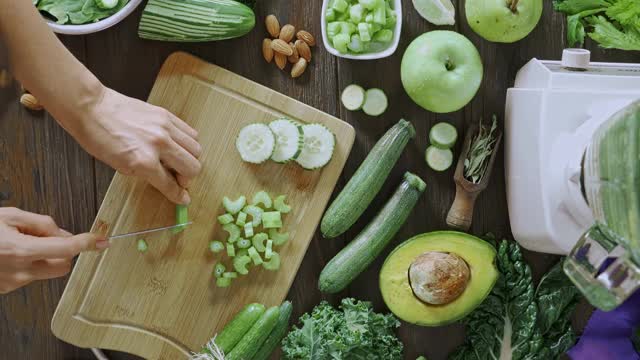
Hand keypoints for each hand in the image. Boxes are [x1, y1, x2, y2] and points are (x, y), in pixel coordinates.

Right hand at [0, 207, 106, 293]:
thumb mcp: (9, 217)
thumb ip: (41, 223)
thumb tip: (63, 233)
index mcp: (21, 250)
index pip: (67, 249)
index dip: (87, 243)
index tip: (101, 241)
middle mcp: (19, 272)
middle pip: (64, 265)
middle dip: (64, 252)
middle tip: (47, 238)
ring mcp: (13, 283)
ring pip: (47, 271)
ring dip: (45, 257)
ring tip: (21, 244)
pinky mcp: (7, 289)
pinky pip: (30, 276)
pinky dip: (30, 264)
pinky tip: (13, 255)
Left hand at [66, 87, 201, 204]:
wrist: (91, 108)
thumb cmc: (99, 138)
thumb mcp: (120, 165)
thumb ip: (148, 173)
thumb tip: (167, 181)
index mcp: (144, 162)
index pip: (171, 184)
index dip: (179, 195)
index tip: (183, 198)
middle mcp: (159, 145)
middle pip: (192, 167)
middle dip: (187, 178)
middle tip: (178, 178)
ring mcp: (165, 128)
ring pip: (196, 149)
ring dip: (190, 159)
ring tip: (178, 160)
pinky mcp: (166, 115)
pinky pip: (190, 132)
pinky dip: (188, 142)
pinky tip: (177, 145)